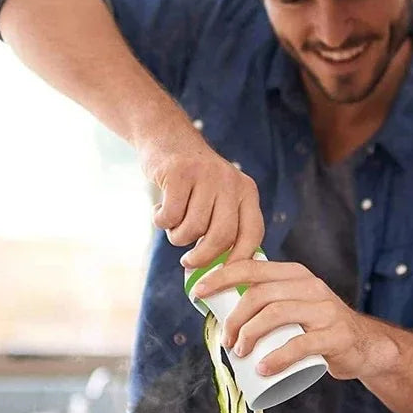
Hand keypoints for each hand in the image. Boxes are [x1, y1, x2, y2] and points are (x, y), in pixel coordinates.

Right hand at [137, 125, 263, 268]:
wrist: (167, 137)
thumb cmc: (193, 181)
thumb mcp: (219, 197)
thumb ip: (225, 225)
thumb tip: (227, 272)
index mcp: (246, 191)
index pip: (252, 233)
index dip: (240, 259)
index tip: (224, 275)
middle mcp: (231, 182)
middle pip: (222, 236)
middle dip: (203, 257)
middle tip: (188, 263)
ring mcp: (206, 176)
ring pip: (193, 228)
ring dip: (177, 236)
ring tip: (172, 224)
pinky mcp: (180, 173)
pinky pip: (171, 217)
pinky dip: (161, 221)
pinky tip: (160, 210)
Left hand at [192, 260, 384, 378]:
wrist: (365, 346)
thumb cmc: (318, 328)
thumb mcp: (295, 305)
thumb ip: (267, 300)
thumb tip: (216, 308)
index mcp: (295, 275)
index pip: (251, 268)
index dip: (220, 278)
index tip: (197, 294)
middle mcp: (310, 286)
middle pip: (260, 294)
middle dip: (233, 318)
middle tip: (225, 341)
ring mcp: (325, 310)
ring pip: (276, 314)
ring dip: (249, 334)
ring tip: (239, 353)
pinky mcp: (335, 335)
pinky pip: (301, 344)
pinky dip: (277, 358)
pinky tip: (263, 369)